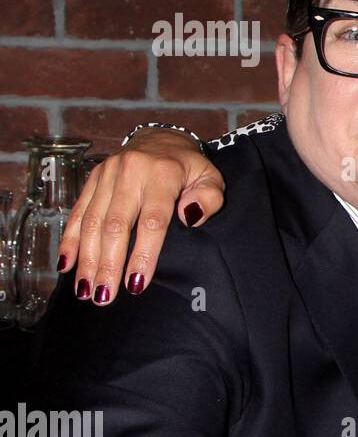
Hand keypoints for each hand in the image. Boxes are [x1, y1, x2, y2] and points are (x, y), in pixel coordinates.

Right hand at [58, 129, 225, 306]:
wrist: (162, 139)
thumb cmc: (190, 169)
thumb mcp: (211, 179)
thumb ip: (209, 199)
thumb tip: (190, 217)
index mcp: (163, 174)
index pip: (152, 221)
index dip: (143, 255)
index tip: (136, 285)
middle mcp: (131, 172)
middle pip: (116, 225)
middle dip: (109, 264)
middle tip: (105, 297)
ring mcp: (108, 174)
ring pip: (92, 221)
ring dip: (87, 259)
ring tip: (86, 291)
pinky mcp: (92, 179)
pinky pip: (77, 212)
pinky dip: (69, 240)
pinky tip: (66, 265)